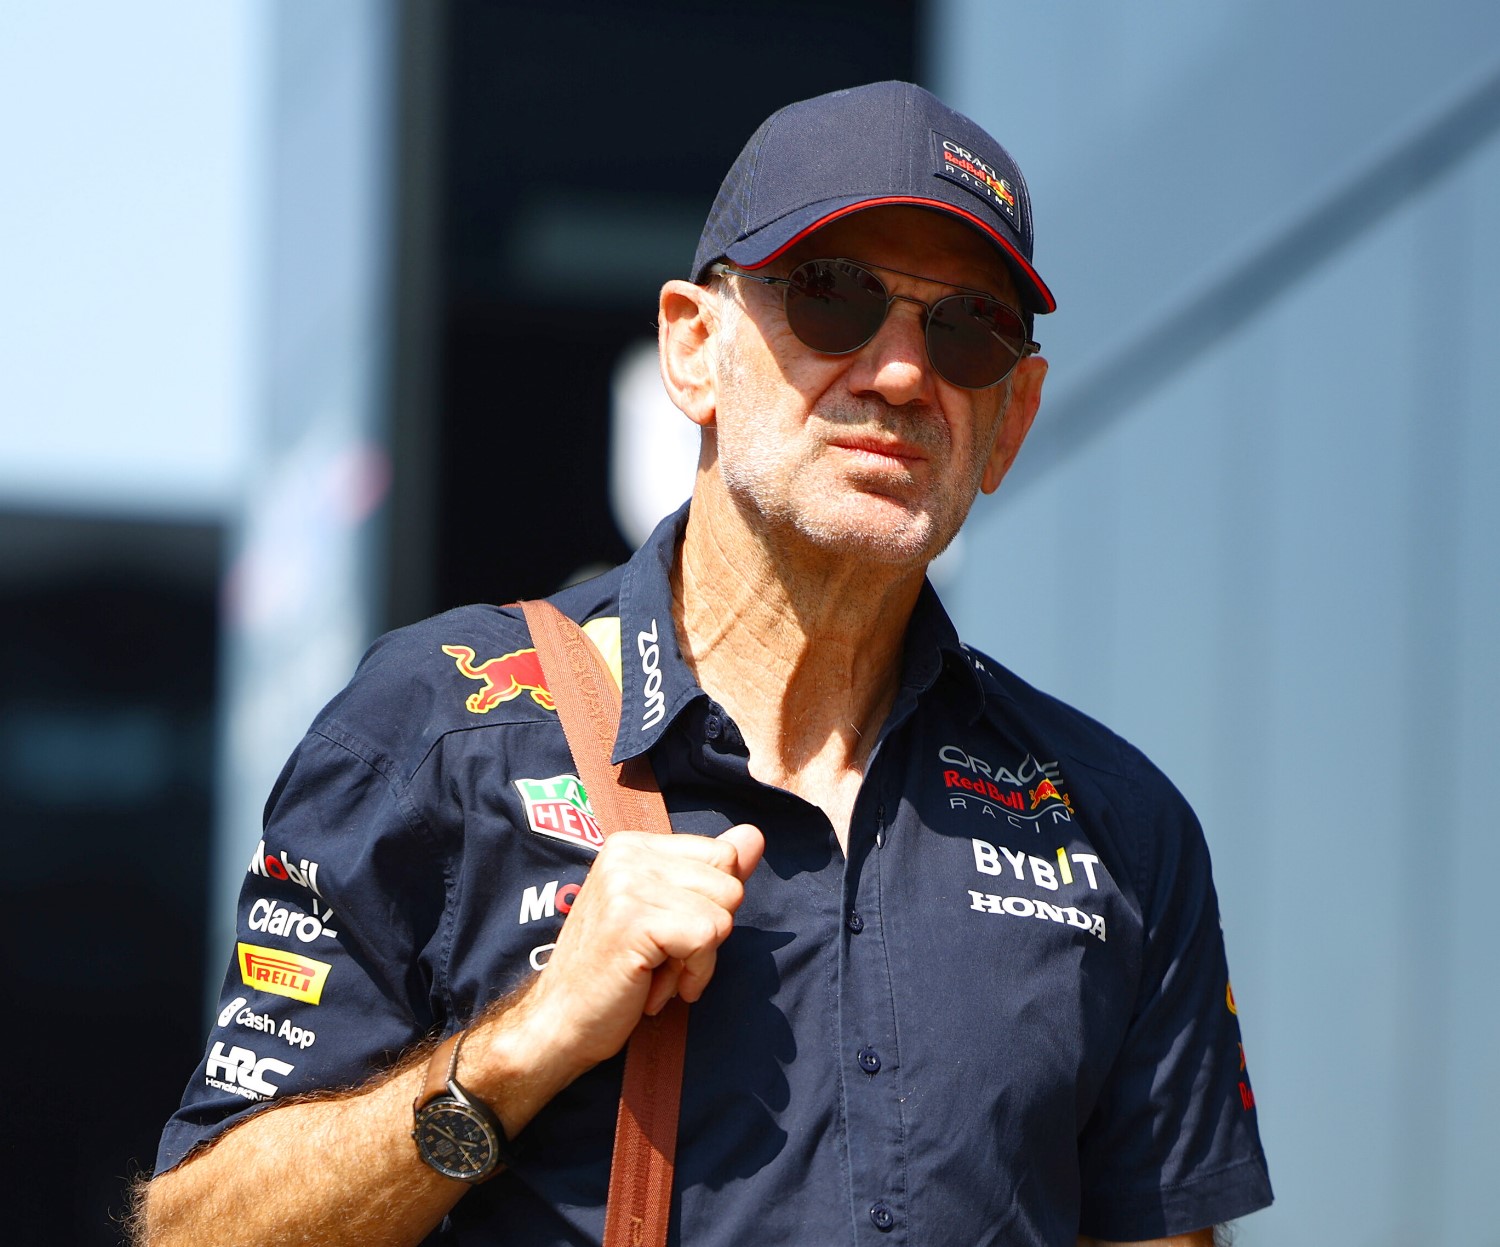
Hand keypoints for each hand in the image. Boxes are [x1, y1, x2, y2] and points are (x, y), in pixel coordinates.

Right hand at [516, 824, 763, 1070]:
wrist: (560, 1023)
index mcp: (633, 845)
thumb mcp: (666, 914)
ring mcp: (627, 884)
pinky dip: (695, 974)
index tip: (672, 934)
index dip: (712, 906)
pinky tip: (660, 989)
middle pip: (729, 883)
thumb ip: (710, 874)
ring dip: (700, 959)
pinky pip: (706, 939)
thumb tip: (755, 834)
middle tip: (663, 957)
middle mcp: (627, 853)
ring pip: (722, 915)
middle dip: (709, 932)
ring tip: (657, 972)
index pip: (722, 855)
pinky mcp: (633, 920)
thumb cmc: (614, 974)